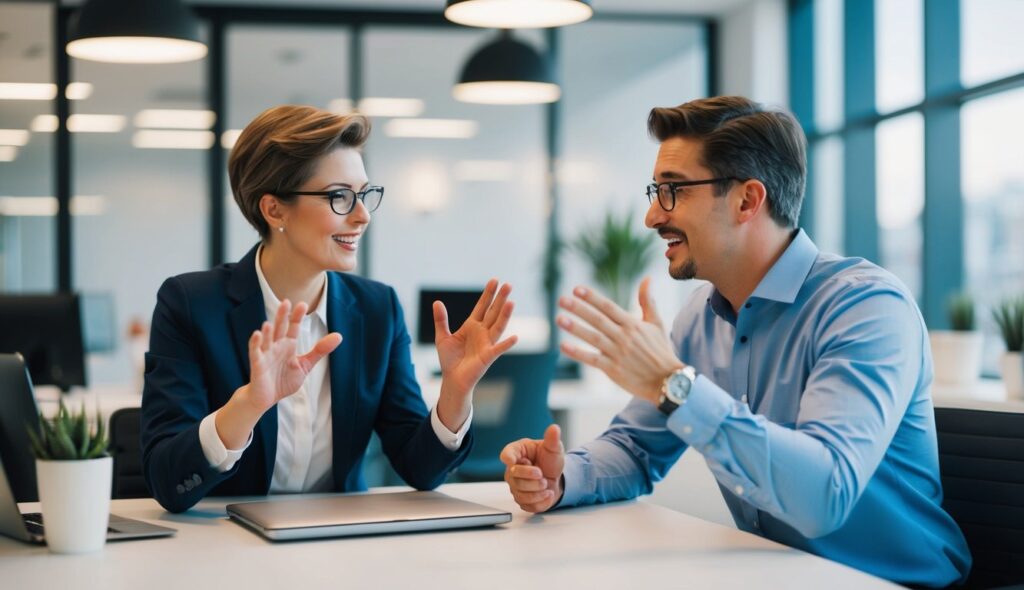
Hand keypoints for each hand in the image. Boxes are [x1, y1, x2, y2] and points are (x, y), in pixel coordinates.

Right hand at [243, 299, 341, 412]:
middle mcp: (276, 346)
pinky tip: (257, 335)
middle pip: (279, 328)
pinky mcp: (257, 364)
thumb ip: (320, 351)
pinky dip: (255, 343)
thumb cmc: (284, 380)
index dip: (296, 316)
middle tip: (286, 302)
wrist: (267, 398)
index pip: (293, 327)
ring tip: (269, 323)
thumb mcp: (305, 365)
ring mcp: (266, 354)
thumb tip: (339, 336)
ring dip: (267, 331)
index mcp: (288, 345)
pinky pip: (255, 352)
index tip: (303, 304)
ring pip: (267, 339)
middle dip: (282, 316)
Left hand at [434, 279, 517, 429]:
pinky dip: (506, 344)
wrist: (452, 379)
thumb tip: (437, 302)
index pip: (482, 306)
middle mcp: (482, 332)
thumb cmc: (450, 360)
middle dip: (500, 299)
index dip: (488, 294)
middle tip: (508, 284)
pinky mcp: (488, 356)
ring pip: (498, 326)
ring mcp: (487, 344)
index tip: (495, 280)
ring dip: (505, 315)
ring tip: (511, 302)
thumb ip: (441, 320)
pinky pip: (498, 349)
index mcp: (472, 326)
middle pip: (493, 312)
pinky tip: (515, 337)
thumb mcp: (442, 337)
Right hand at [500, 424, 564, 512]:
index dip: (508, 458)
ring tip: (546, 484)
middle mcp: (512, 470)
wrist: (556, 478)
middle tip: (542, 474)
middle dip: (531, 478)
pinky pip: (527, 505)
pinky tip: (547, 494)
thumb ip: (552, 439)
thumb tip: (554, 428)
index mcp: (517, 453)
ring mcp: (515, 486)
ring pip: (520, 493)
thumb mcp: (553, 448)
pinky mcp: (522, 500)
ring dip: (537, 490)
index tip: (512, 461)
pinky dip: (541, 501)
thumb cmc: (550, 461)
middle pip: (514, 477)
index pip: (507, 454)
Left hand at [556, 277, 683, 404]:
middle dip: (579, 309)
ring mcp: (618, 353)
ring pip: (594, 338)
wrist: (667, 380)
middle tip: (561, 300)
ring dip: (576, 328)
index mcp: (632, 324)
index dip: (592, 297)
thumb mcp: (656, 323)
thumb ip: (647, 301)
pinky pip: (592, 360)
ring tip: (559, 319)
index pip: (609, 307)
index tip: (576, 289)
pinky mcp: (613, 369)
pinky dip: (578, 353)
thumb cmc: (660, 350)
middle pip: (598, 320)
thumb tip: (647, 278)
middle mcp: (624, 337)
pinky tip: (563, 346)